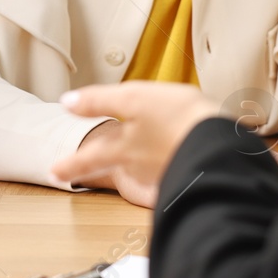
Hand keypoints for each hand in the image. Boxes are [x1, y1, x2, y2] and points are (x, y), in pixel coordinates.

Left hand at [52, 83, 219, 201]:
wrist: (222, 146)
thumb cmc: (178, 118)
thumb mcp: (133, 99)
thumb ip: (99, 101)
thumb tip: (66, 102)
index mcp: (125, 148)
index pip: (90, 157)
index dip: (72, 164)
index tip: (54, 172)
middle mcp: (141, 166)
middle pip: (115, 167)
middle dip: (96, 171)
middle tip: (78, 178)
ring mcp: (165, 172)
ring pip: (142, 170)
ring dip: (134, 168)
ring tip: (130, 160)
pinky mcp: (188, 173)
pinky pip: (170, 172)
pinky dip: (166, 167)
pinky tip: (173, 161)